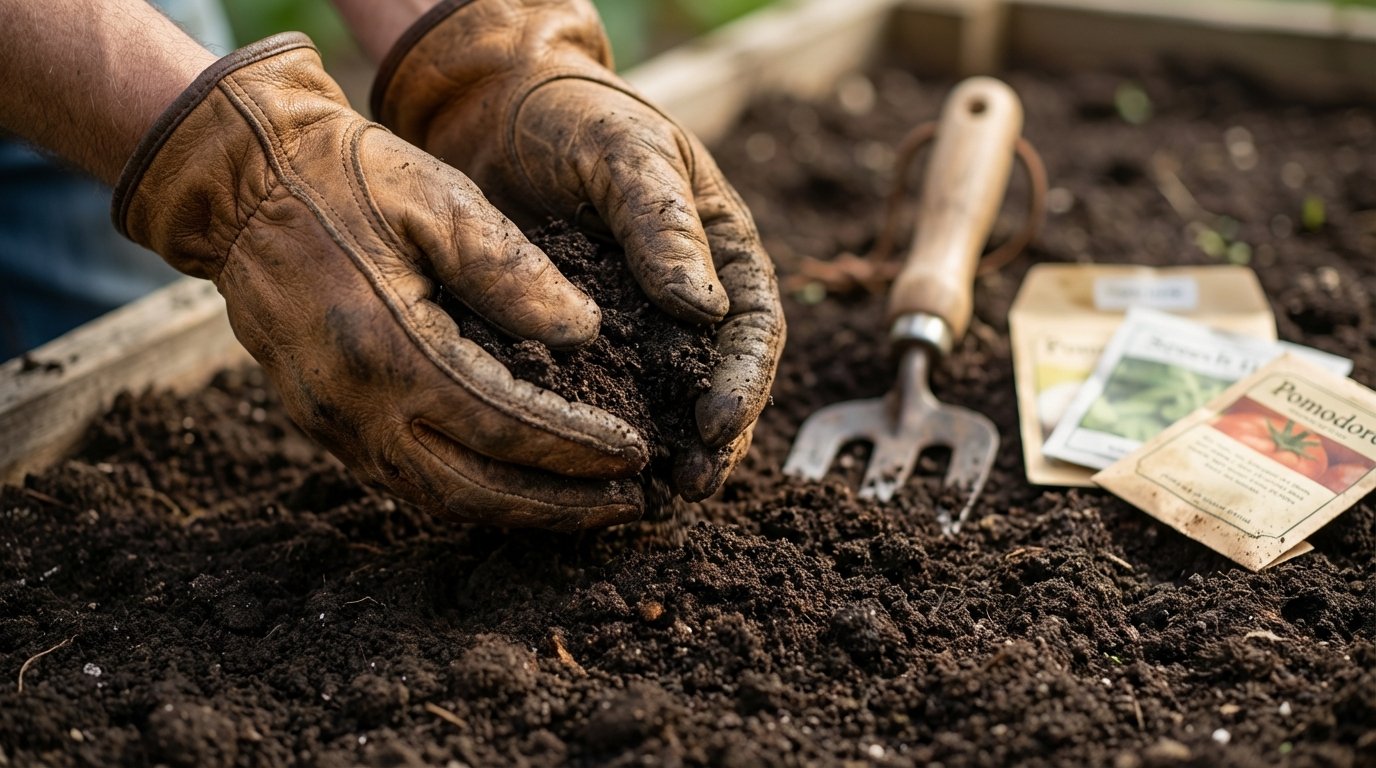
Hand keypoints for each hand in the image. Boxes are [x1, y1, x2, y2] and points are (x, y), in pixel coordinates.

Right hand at [115, 34, 650, 528]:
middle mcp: (353, 405)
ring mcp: (331, 423)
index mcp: (386, 346)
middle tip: (627, 504)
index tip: (634, 454)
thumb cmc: (348, 179)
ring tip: (586, 507)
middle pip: (473, 488)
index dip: (575, 448)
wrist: (242, 185)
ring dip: (516, 512)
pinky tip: (516, 488)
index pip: (503, 424)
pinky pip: (403, 484)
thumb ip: (514, 270)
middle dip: (558, 504)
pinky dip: (469, 496)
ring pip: (436, 500)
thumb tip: (585, 333)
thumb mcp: (439, 199)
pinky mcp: (323, 424)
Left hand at [371, 0, 785, 499]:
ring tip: (644, 499)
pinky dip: (597, 440)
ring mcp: (633, 330)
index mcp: (721, 253)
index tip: (716, 423)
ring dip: (660, 456)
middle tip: (687, 485)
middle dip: (709, 441)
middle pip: (716, 384)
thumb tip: (705, 309)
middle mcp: (686, 301)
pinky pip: (597, 401)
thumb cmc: (572, 116)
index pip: (753, 329)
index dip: (744, 382)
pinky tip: (582, 475)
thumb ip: (664, 224)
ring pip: (660, 406)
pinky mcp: (577, 349)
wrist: (488, 109)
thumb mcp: (626, 154)